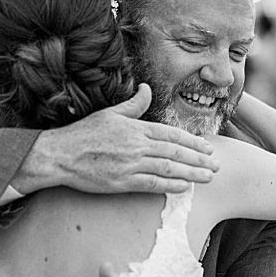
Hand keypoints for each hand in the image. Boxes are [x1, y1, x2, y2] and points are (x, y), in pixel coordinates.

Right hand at [11, 83, 219, 195]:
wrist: (59, 155)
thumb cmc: (83, 134)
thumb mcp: (110, 113)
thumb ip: (133, 104)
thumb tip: (147, 88)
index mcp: (135, 128)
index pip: (171, 134)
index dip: (192, 141)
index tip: (208, 147)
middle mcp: (136, 146)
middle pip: (175, 152)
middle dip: (199, 158)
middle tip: (216, 165)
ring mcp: (129, 164)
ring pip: (168, 168)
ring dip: (191, 173)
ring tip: (208, 177)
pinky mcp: (121, 182)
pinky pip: (151, 184)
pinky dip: (170, 185)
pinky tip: (185, 187)